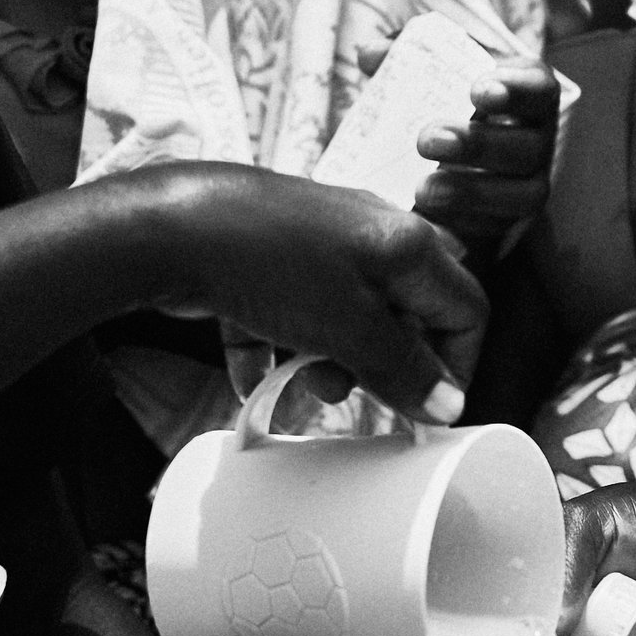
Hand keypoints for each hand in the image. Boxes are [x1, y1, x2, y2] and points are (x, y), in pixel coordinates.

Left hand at [143, 162, 486, 421]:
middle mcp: (370, 234)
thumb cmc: (269, 265)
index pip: (467, 307)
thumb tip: (448, 404)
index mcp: (407, 243)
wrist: (168, 227)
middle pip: (405, 314)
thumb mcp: (350, 328)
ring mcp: (316, 243)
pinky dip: (278, 349)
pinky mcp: (268, 257)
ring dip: (333, 361)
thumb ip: (404, 369)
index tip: (425, 408)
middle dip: (385, 365)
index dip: (455, 364)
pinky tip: (255, 380)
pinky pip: (288, 312)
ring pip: (348, 316)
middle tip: (357, 394)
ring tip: (305, 384)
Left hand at [414, 61, 561, 245]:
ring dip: (472, 192)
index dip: (516, 89)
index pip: (539, 88)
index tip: (477, 90)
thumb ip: (405, 58)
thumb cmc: (443, 103)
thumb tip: (372, 55)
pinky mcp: (510, 224)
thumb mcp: (428, 73)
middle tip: (427, 140)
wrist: (446, 161)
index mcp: (528, 96)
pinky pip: (497, 230)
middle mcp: (538, 142)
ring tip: (423, 189)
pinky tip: (429, 218)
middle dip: (479, 144)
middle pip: (528, 146)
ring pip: (522, 195)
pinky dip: (463, 224)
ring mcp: (529, 186)